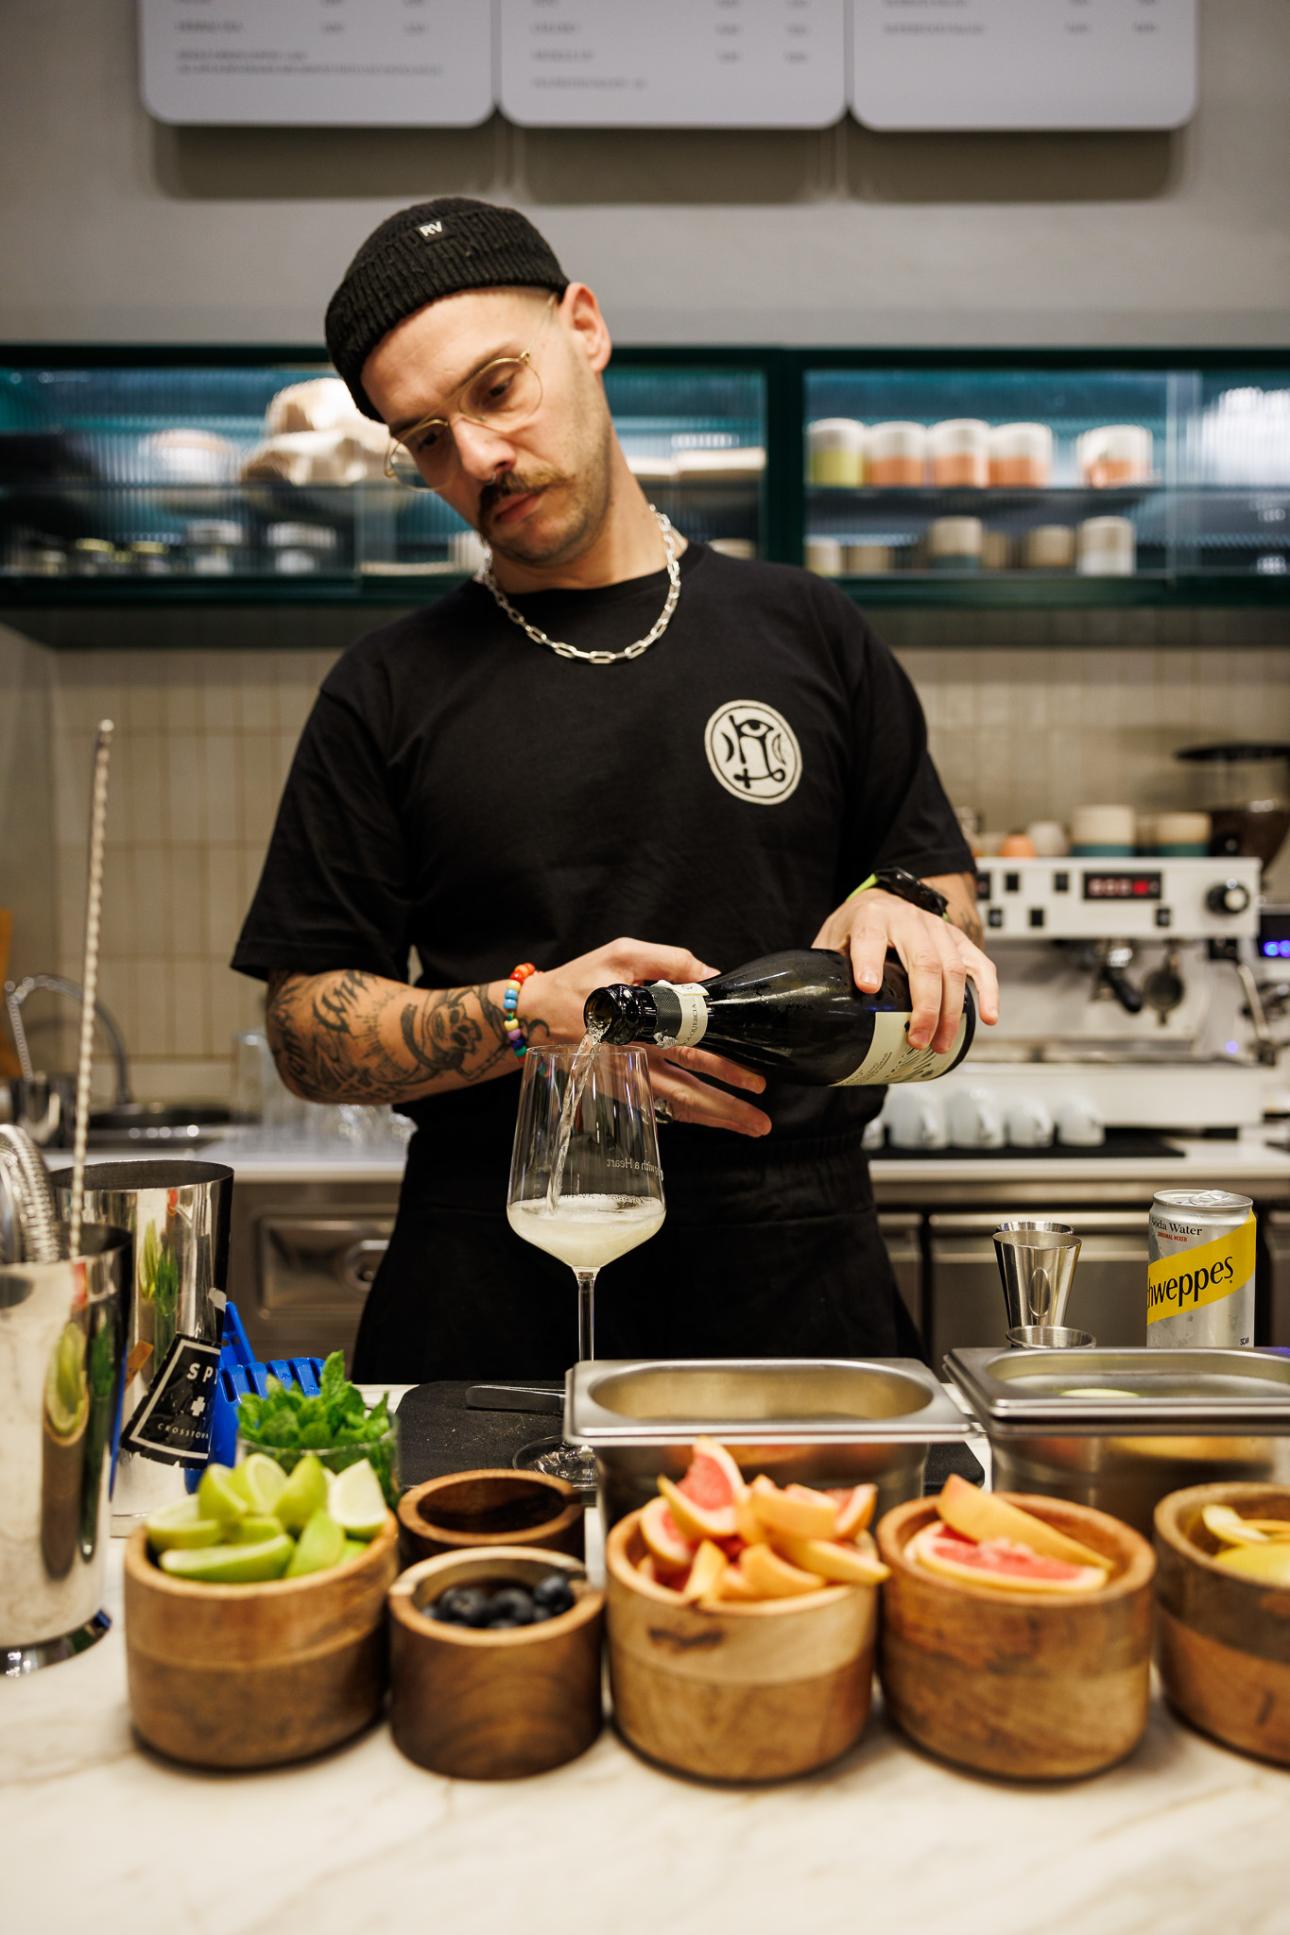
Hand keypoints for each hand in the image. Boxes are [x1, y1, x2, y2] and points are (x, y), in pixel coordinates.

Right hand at [519, 937, 770, 1137]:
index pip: (690, 1048)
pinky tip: (714, 1121)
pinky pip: (659, 1108)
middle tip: (762, 1118)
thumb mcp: (623, 953)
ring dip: (715, 1118)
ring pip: (676, 1104)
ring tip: (751, 1126)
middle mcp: (636, 1058)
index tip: (755, 1079)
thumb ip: (670, 960)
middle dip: (728, 1104)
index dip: (723, 1065)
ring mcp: (627, 1078)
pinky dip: (688, 1117)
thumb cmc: (581, 980)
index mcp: (640, 1024)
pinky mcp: (619, 1088)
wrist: (535, 1012)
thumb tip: (711, 976)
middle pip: (687, 1088)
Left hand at [812, 891, 999, 1054]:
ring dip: (951, 1011)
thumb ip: (825, 966)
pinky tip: (989, 1017)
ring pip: (953, 969)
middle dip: (924, 1006)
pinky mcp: (958, 940)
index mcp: (872, 917)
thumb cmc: (858, 924)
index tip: (867, 987)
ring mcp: (938, 930)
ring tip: (940, 1043)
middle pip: (924, 962)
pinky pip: (980, 964)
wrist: (888, 898)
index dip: (869, 962)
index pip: (871, 938)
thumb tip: (811, 1008)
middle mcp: (909, 920)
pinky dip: (988, 991)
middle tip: (917, 1040)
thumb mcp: (833, 937)